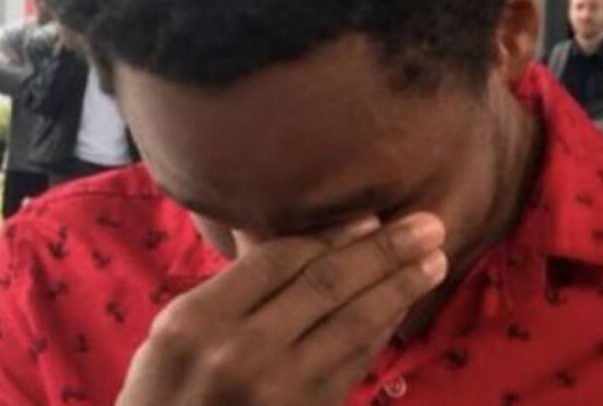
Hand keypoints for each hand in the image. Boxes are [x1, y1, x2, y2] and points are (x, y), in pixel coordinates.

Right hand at [116, 213, 448, 404]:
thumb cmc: (168, 393)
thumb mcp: (174, 333)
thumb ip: (230, 284)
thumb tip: (265, 221)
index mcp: (199, 319)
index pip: (279, 259)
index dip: (333, 233)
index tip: (372, 215)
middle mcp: (240, 351)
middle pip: (326, 284)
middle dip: (384, 251)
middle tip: (429, 225)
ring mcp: (278, 389)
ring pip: (353, 322)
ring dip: (401, 287)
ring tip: (434, 260)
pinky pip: (356, 361)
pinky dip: (383, 328)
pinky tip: (404, 305)